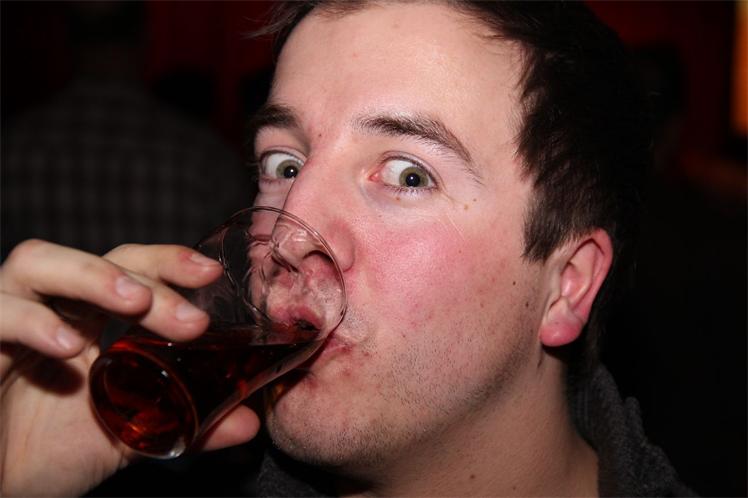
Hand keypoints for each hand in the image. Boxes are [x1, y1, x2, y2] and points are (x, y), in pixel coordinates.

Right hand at [0, 240, 259, 496]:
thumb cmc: (47, 456)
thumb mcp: (129, 437)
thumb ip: (186, 425)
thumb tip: (249, 422)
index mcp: (85, 320)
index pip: (129, 268)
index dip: (167, 262)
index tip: (210, 274)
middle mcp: (47, 309)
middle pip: (96, 260)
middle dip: (148, 279)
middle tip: (192, 322)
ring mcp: (5, 320)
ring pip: (37, 262)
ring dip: (93, 276)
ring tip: (136, 304)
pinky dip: (31, 321)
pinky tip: (69, 347)